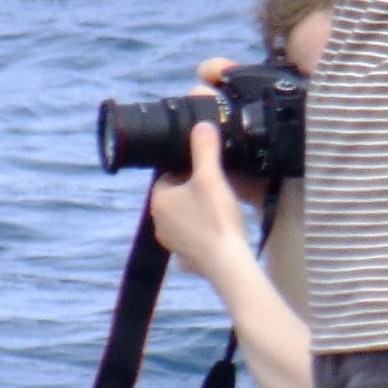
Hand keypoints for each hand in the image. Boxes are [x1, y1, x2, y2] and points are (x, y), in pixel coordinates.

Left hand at [143, 118, 253, 275]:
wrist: (228, 263)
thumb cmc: (217, 220)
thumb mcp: (212, 177)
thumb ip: (205, 149)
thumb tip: (201, 125)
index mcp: (159, 200)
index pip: (169, 175)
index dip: (190, 170)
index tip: (208, 173)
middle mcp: (158, 222)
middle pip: (177, 195)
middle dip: (195, 190)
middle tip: (218, 190)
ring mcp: (171, 241)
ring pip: (184, 216)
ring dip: (199, 211)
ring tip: (220, 209)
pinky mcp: (185, 256)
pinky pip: (193, 236)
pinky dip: (204, 232)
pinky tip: (220, 230)